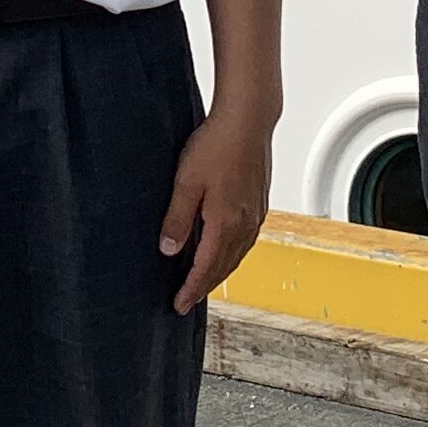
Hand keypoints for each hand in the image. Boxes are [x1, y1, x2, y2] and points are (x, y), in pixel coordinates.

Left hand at [159, 103, 274, 314]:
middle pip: (224, 267)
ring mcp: (255, 214)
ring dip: (220, 272)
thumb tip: (168, 250)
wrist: (248, 120)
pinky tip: (225, 250)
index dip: (191, 289)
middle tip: (187, 299)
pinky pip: (246, 240)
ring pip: (237, 255)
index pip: (206, 268)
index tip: (179, 305)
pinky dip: (232, 254)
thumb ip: (177, 219)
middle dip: (205, 286)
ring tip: (203, 281)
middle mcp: (245, 224)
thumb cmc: (217, 145)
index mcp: (226, 224)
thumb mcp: (186, 183)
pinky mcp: (259, 203)